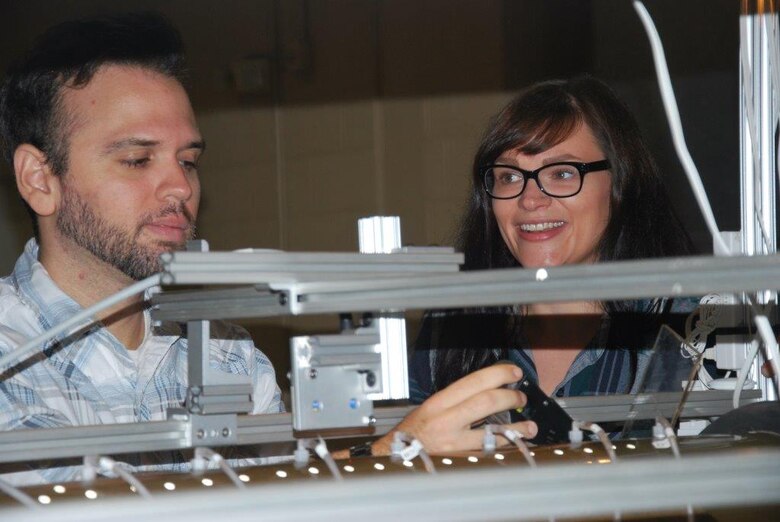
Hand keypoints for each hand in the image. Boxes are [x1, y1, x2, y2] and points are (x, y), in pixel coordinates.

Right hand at [372, 363, 537, 455]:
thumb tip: (482, 391)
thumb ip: (453, 401)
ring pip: (492, 432)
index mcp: (438, 403)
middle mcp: (447, 421)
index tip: (513, 372)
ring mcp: (455, 444)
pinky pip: (488, 453)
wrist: (394, 458)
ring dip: (516, 429)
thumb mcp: (427, 409)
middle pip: (486, 402)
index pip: (473, 382)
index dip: (498, 374)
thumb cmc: (409, 434)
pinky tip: (517, 447)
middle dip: (510, 397)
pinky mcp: (460, 461)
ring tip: (530, 427)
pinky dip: (504, 450)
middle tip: (521, 397)